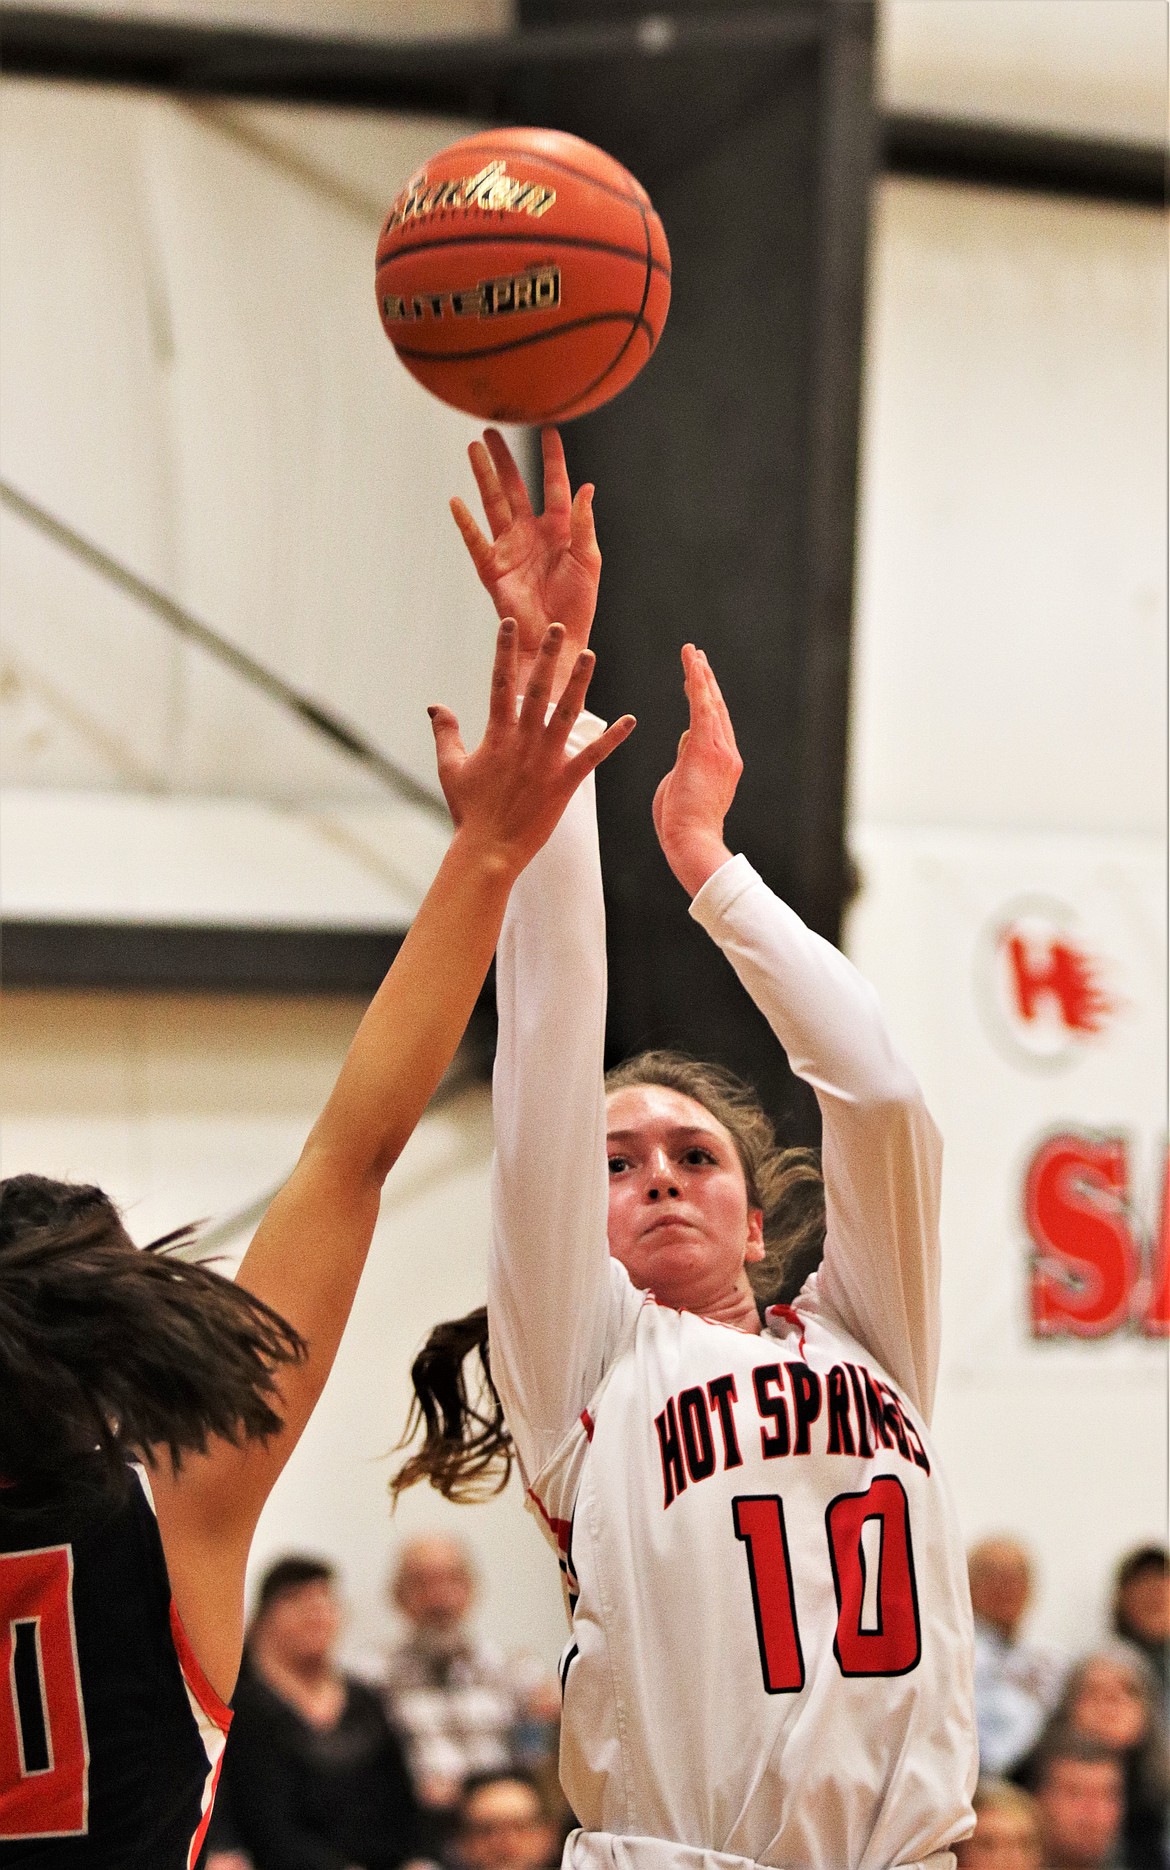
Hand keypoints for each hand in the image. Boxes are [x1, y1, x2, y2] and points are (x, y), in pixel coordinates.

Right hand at [430, 618, 633, 876]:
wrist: (489, 849)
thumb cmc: (469, 811)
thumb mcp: (451, 768)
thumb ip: (446, 733)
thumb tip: (435, 705)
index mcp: (496, 735)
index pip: (500, 684)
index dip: (504, 652)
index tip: (509, 625)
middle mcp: (523, 741)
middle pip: (538, 690)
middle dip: (548, 656)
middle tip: (560, 628)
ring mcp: (545, 760)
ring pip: (567, 714)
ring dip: (580, 684)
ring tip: (590, 656)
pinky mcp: (565, 782)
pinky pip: (593, 756)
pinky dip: (612, 738)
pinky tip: (629, 721)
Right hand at [450, 426, 599, 688]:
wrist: (557, 639)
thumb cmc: (577, 605)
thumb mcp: (588, 560)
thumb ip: (583, 523)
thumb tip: (586, 487)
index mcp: (558, 529)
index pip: (553, 484)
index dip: (551, 457)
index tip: (547, 428)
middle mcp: (530, 533)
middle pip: (514, 487)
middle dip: (503, 458)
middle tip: (491, 430)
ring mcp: (509, 549)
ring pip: (493, 504)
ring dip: (484, 476)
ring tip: (473, 448)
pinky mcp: (493, 569)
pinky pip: (476, 541)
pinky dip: (465, 523)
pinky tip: (456, 501)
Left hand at [652, 645, 741, 896]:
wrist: (691, 841)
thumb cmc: (681, 824)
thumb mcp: (682, 785)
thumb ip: (686, 760)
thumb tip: (686, 739)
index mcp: (722, 765)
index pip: (714, 725)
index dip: (707, 700)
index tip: (697, 681)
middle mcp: (727, 753)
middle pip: (717, 709)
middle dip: (707, 680)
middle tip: (698, 656)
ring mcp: (720, 751)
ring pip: (710, 703)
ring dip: (700, 674)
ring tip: (691, 652)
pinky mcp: (707, 749)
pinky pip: (701, 707)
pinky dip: (697, 682)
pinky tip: (691, 663)